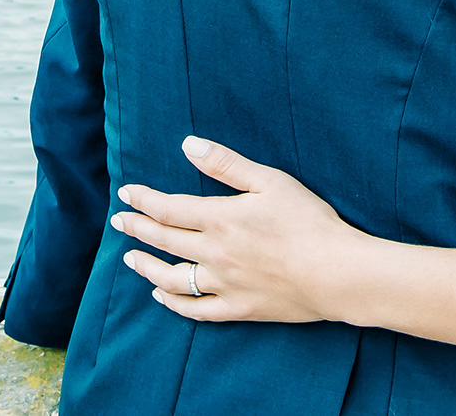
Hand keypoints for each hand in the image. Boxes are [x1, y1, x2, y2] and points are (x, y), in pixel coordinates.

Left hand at [112, 135, 367, 323]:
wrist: (336, 272)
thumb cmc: (308, 222)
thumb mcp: (270, 181)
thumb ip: (226, 164)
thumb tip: (187, 145)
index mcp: (220, 219)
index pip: (168, 208)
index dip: (144, 200)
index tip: (126, 194)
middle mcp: (214, 254)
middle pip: (164, 240)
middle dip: (137, 229)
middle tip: (119, 221)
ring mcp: (224, 284)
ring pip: (172, 278)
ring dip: (147, 267)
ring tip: (130, 258)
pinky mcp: (239, 309)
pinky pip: (196, 310)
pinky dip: (173, 304)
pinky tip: (161, 296)